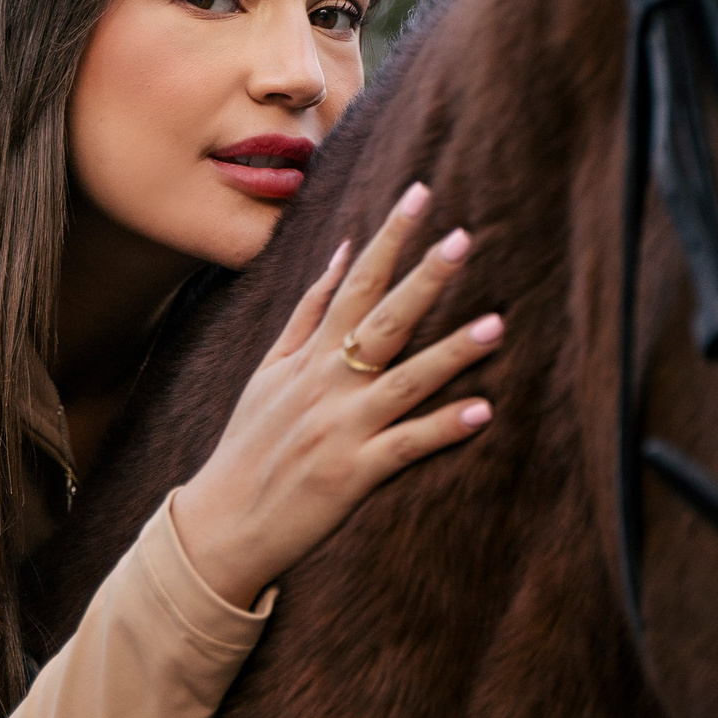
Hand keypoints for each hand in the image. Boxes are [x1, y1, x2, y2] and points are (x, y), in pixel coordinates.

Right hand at [171, 181, 501, 603]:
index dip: (388, 238)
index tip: (419, 194)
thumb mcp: (269, 370)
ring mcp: (341, 428)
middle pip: (382, 320)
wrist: (222, 523)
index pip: (354, 282)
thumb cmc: (249, 444)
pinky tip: (481, 411)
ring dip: (451, 353)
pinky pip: (406, 446)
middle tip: (463, 238)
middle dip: (423, 278)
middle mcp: (327, 383)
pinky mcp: (353, 474)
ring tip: (496, 325)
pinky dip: (442, 428)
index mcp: (309, 356)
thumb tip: (340, 251)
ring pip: (404, 381)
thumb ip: (306, 311)